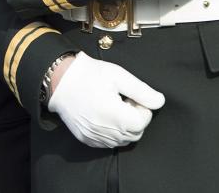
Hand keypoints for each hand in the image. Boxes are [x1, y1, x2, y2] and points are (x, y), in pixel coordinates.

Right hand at [47, 51, 165, 148]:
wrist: (59, 80)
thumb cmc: (88, 74)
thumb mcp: (118, 75)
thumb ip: (142, 90)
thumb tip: (159, 102)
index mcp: (114, 115)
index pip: (142, 122)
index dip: (142, 108)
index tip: (131, 97)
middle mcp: (105, 131)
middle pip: (135, 134)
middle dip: (135, 119)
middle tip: (124, 101)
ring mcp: (94, 137)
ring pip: (122, 140)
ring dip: (124, 127)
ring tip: (113, 107)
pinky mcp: (86, 139)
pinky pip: (108, 142)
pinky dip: (112, 133)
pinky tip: (104, 115)